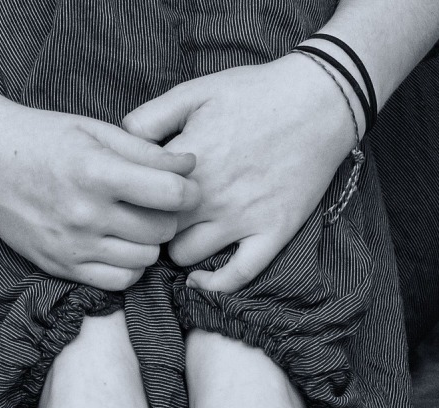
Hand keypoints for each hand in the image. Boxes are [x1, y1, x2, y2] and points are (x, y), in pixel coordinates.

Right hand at [0, 99, 200, 290]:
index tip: (184, 184)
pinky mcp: (58, 265)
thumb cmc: (40, 137)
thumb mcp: (94, 130)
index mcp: (96, 172)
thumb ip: (145, 151)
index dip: (189, 189)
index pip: (171, 194)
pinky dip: (129, 266)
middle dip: (169, 215)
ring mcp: (70, 245)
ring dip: (149, 242)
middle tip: (157, 202)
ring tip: (135, 221)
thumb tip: (190, 167)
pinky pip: (117, 282)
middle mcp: (84, 214)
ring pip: (144, 259)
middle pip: (162, 230)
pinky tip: (119, 244)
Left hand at [122, 53, 357, 292]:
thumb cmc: (254, 92)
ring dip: (176, 247)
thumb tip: (118, 142)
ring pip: (186, 255)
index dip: (127, 198)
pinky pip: (237, 276)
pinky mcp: (273, 232)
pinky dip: (214, 284)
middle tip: (148, 216)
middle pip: (154, 229)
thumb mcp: (193, 92)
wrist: (319, 101)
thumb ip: (148, 118)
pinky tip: (200, 279)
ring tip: (178, 234)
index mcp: (186, 162)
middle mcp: (210, 196)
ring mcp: (243, 218)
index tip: (129, 195)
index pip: (136, 197)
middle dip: (146, 225)